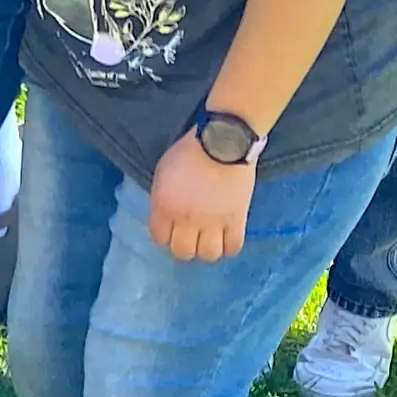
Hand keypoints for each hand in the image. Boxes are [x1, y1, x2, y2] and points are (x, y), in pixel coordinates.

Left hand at [146, 131, 255, 261]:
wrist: (224, 142)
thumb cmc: (189, 151)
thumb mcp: (163, 172)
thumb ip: (162, 198)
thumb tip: (165, 217)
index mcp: (164, 206)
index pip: (160, 238)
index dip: (165, 236)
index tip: (172, 231)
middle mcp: (186, 220)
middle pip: (182, 251)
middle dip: (184, 246)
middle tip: (191, 237)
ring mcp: (212, 223)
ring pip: (207, 254)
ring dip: (207, 249)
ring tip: (209, 239)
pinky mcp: (236, 221)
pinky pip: (232, 247)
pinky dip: (229, 247)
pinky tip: (226, 238)